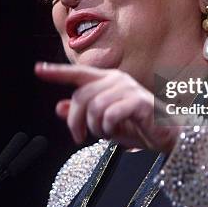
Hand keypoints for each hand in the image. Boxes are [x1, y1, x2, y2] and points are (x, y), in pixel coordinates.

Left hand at [34, 62, 180, 153]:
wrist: (168, 135)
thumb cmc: (138, 126)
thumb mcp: (104, 123)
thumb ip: (82, 114)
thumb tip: (58, 107)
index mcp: (107, 80)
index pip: (78, 74)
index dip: (57, 73)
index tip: (38, 69)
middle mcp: (116, 80)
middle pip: (81, 97)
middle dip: (76, 121)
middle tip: (79, 137)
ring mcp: (128, 89)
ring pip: (94, 108)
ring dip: (97, 128)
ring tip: (108, 133)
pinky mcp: (138, 102)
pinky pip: (110, 114)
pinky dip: (110, 128)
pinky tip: (119, 130)